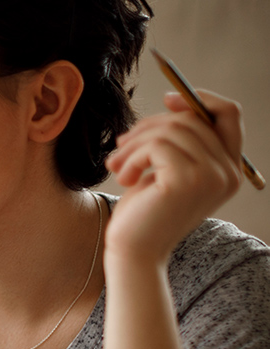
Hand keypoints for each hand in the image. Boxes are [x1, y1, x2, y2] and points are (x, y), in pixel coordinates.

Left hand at [103, 90, 244, 265]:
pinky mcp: (187, 181)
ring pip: (170, 130)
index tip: (167, 100)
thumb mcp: (167, 168)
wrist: (134, 250)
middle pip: (191, 119)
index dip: (199, 100)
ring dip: (134, 143)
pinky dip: (131, 156)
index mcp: (228, 169)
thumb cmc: (145, 209)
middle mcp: (228, 173)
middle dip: (148, 127)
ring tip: (117, 165)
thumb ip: (179, 140)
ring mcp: (211, 177)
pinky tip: (122, 177)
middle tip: (121, 145)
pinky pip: (156, 145)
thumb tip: (175, 99)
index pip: (230, 115)